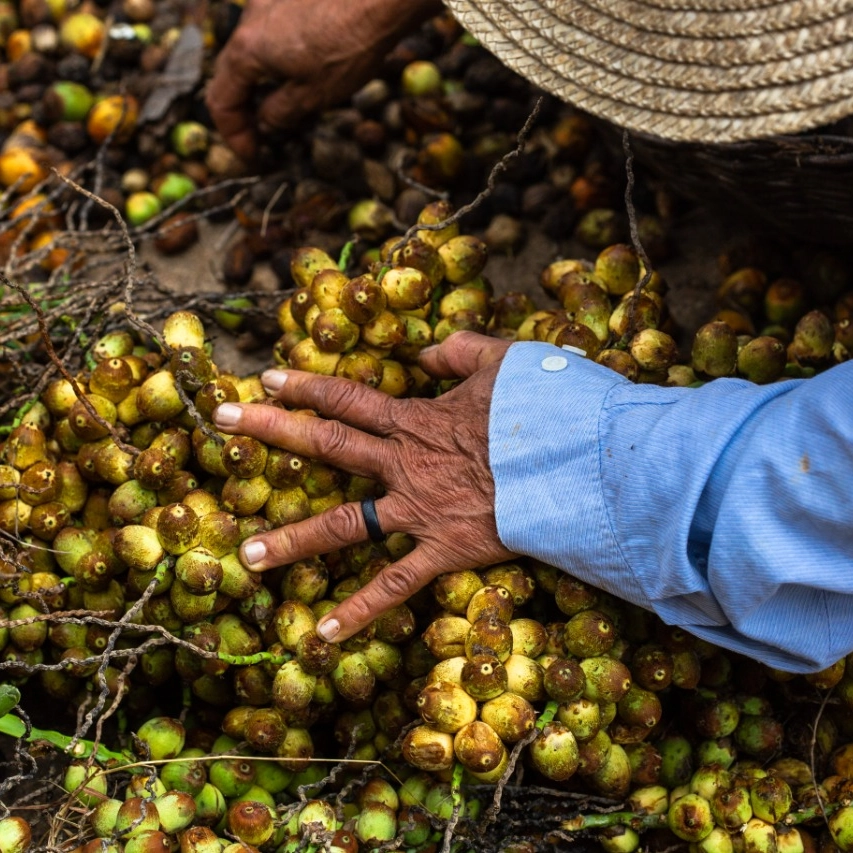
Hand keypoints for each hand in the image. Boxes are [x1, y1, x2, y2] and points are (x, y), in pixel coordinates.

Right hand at [206, 0, 442, 159]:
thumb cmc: (349, 45)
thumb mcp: (314, 95)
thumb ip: (280, 114)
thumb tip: (266, 123)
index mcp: (246, 50)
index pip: (221, 101)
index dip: (234, 135)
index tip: (253, 155)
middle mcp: (249, 20)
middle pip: (230, 75)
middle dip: (243, 112)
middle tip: (262, 138)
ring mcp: (268, 2)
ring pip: (250, 54)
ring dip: (258, 87)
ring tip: (283, 110)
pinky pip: (269, 35)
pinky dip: (273, 63)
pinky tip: (299, 75)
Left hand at [212, 332, 515, 641]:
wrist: (576, 461)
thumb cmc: (543, 407)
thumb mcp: (503, 360)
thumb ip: (458, 350)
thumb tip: (423, 352)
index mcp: (416, 419)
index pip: (347, 399)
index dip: (305, 387)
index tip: (266, 378)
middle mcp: (404, 464)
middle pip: (326, 445)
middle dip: (271, 430)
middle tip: (221, 421)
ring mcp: (418, 510)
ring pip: (344, 525)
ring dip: (294, 540)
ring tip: (246, 555)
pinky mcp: (442, 549)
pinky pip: (395, 583)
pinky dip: (361, 609)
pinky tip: (324, 634)